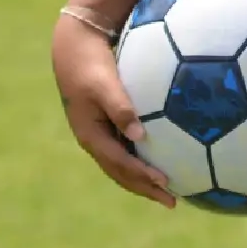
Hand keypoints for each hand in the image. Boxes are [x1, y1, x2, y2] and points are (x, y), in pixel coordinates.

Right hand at [51, 13, 174, 207]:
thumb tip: (141, 135)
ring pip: (122, 165)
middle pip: (121, 173)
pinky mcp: (105, 124)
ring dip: (143, 179)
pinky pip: (125, 150)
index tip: (166, 183)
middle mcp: (94, 140)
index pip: (120, 164)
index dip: (142, 176)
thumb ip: (121, 108)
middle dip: (145, 188)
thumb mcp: (104, 84)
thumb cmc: (91, 63)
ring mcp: (99, 134)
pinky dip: (140, 161)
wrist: (74, 46)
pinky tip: (158, 159)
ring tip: (167, 190)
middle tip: (172, 201)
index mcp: (90, 135)